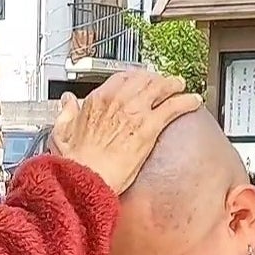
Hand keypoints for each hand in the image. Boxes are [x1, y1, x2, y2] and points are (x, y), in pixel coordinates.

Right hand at [49, 70, 203, 193]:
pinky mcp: (149, 127)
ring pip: (160, 87)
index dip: (133, 78)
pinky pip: (173, 107)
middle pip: (143, 79)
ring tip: (180, 87)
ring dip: (173, 85)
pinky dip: (186, 102)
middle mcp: (118, 101)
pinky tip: (193, 102)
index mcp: (98, 100)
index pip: (121, 78)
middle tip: (163, 83)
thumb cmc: (75, 160)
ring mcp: (135, 112)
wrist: (85, 176)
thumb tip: (67, 102)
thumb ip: (66, 113)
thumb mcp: (62, 132)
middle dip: (155, 79)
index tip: (138, 81)